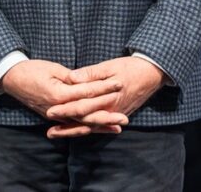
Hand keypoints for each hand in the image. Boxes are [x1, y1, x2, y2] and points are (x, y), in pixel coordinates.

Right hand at [1, 59, 127, 137]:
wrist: (10, 79)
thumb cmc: (31, 70)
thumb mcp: (52, 68)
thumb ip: (71, 77)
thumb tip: (87, 81)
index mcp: (58, 94)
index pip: (85, 92)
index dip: (103, 88)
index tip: (118, 84)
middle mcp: (57, 108)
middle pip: (86, 114)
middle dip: (107, 115)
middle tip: (125, 117)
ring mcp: (54, 115)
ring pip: (81, 122)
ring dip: (100, 125)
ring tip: (118, 127)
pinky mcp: (52, 117)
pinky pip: (73, 124)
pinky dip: (87, 127)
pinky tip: (99, 128)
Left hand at [44, 56, 164, 137]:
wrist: (151, 74)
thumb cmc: (129, 68)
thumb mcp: (109, 66)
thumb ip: (90, 73)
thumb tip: (72, 78)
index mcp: (108, 98)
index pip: (83, 106)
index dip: (66, 110)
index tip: (49, 111)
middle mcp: (111, 110)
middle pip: (85, 121)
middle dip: (66, 126)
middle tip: (48, 132)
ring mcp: (114, 114)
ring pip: (90, 126)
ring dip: (72, 130)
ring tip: (54, 133)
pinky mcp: (116, 114)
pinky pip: (98, 124)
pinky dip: (85, 128)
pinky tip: (72, 130)